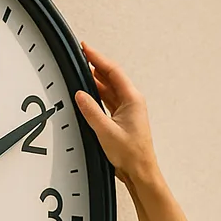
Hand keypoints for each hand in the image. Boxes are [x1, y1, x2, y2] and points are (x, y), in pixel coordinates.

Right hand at [74, 43, 156, 185]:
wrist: (140, 172)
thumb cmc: (131, 155)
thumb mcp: (106, 131)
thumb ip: (91, 111)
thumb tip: (80, 95)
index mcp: (132, 99)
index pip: (113, 71)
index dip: (98, 58)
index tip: (85, 48)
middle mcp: (132, 102)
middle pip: (111, 77)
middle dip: (95, 66)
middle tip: (80, 57)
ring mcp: (128, 111)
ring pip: (109, 89)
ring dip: (96, 81)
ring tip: (81, 73)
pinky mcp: (122, 120)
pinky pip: (109, 101)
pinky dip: (98, 95)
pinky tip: (89, 94)